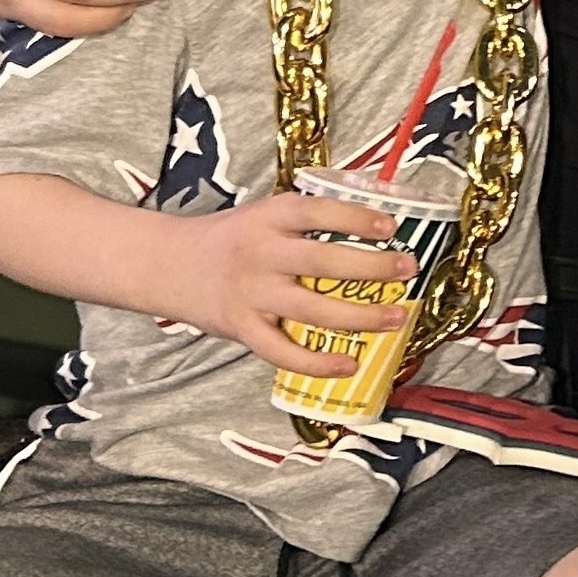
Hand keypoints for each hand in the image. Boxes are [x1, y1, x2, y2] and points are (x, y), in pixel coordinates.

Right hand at [162, 190, 414, 375]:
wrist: (169, 265)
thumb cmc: (233, 238)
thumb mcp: (266, 214)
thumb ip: (309, 221)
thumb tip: (375, 224)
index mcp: (271, 217)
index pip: (319, 212)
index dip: (357, 219)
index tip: (391, 227)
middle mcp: (262, 254)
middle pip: (324, 262)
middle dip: (373, 268)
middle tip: (408, 269)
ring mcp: (252, 294)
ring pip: (313, 310)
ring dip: (360, 317)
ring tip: (396, 318)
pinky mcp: (242, 328)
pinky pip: (283, 351)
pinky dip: (317, 362)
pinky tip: (348, 364)